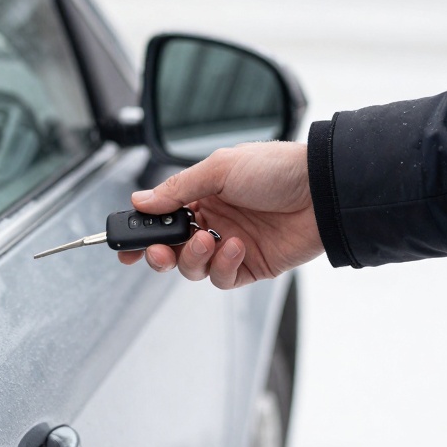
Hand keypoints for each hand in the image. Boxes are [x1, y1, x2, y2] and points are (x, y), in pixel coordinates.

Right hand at [119, 141, 323, 287]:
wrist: (322, 192)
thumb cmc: (277, 170)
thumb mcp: (219, 169)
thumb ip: (177, 189)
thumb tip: (141, 201)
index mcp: (203, 194)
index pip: (163, 217)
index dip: (142, 232)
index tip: (125, 245)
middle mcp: (214, 221)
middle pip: (172, 249)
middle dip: (159, 253)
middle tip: (158, 251)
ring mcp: (230, 245)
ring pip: (192, 267)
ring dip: (193, 258)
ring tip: (208, 241)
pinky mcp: (250, 266)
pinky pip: (222, 277)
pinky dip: (223, 265)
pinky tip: (237, 246)